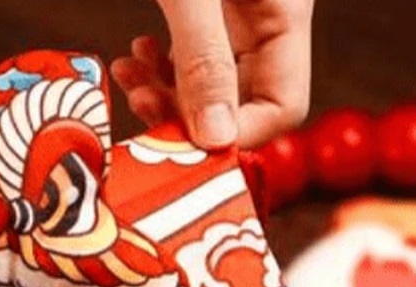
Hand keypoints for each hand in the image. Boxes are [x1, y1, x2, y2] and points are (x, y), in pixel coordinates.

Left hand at [112, 0, 314, 148]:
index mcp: (286, 12)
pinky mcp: (207, 11)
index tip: (180, 144)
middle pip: (242, 103)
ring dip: (164, 95)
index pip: (281, 107)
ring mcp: (239, 16)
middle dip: (187, 116)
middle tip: (141, 104)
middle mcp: (268, 21)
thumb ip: (203, 58)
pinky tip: (136, 58)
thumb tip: (216, 138)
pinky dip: (160, 70)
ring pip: (210, 86)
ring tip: (129, 75)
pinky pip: (191, 60)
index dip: (231, 136)